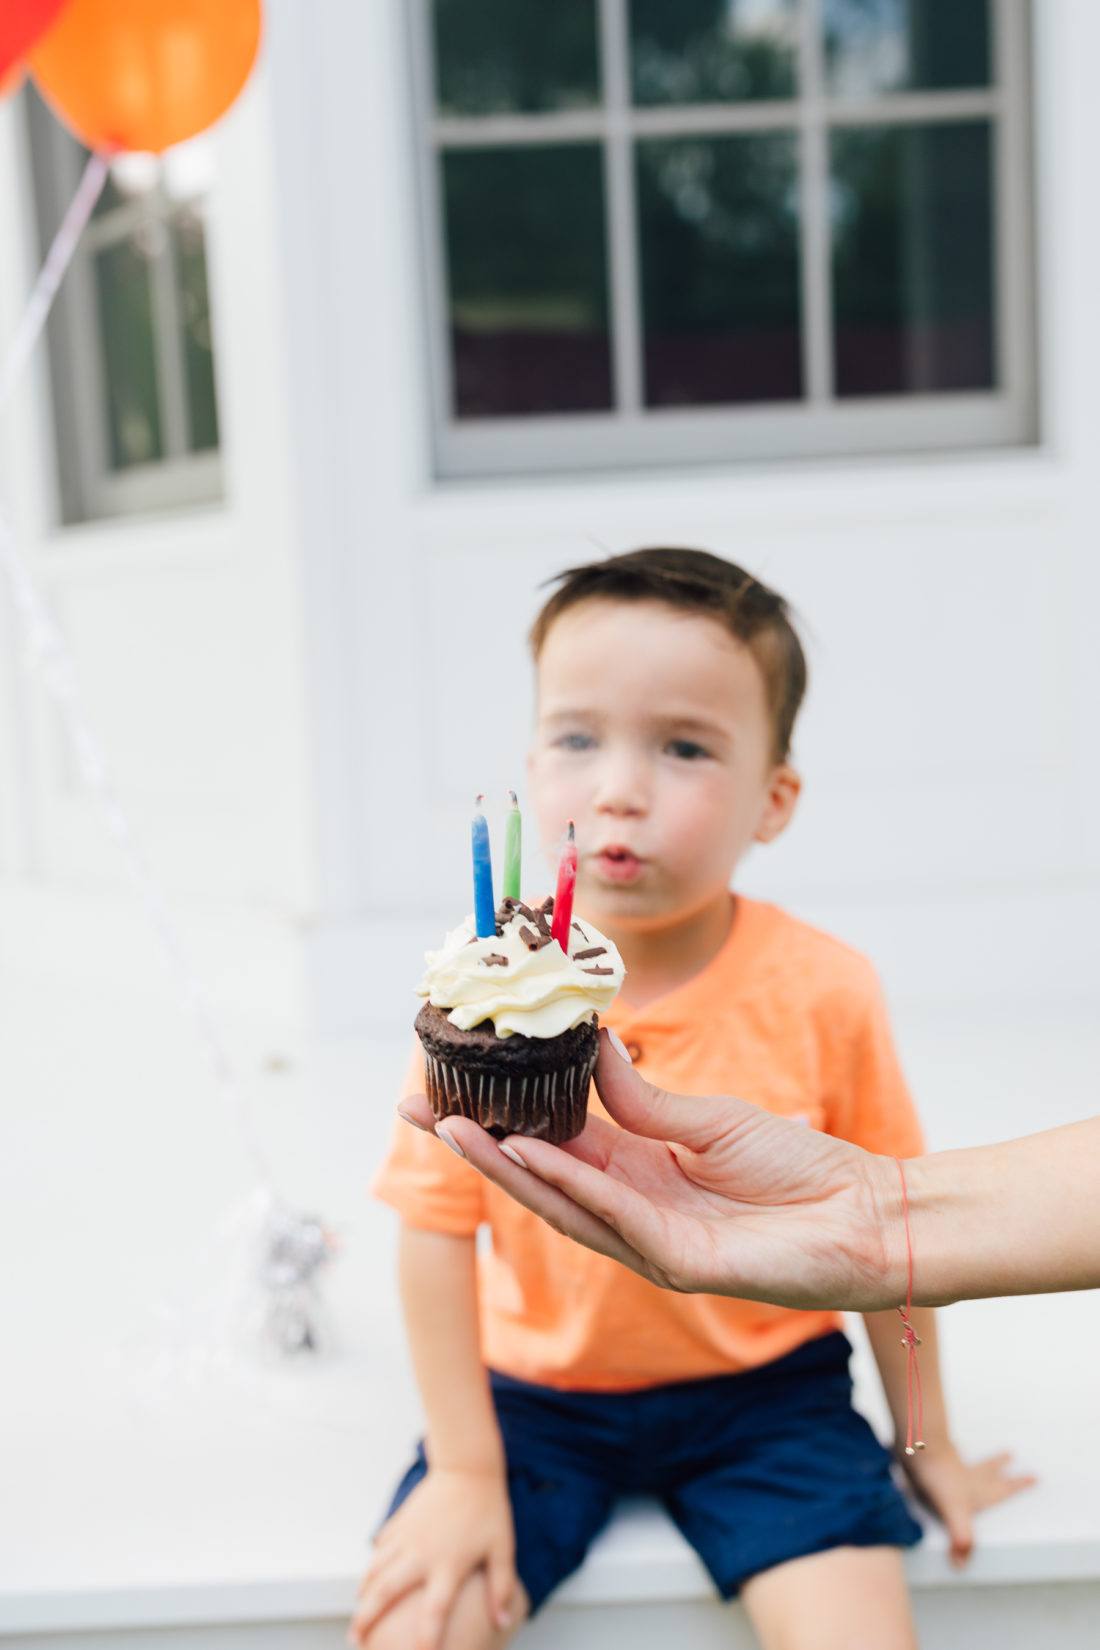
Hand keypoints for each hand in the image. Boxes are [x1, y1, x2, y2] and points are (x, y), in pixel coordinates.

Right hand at [349, 1467, 514, 1648]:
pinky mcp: (399, 1523)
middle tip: (355, 1641)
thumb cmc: (488, 1508)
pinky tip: (367, 1583)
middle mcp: (422, 1553)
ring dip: (362, 1596)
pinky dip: (370, 1569)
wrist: (467, 1465)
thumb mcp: (502, 1548)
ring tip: (356, 1620)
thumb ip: (500, 1587)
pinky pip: (380, 1550)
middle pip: (386, 1591)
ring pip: (375, 1570)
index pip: (434, 1610)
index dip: (426, 1638)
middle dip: (367, 1618)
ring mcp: (407, 1537)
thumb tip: (502, 1623)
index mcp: (448, 1563)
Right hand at [400, 1029, 902, 1311]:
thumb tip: (594, 1042)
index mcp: (640, 1170)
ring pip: (562, 1200)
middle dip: (476, 1144)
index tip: (450, 1081)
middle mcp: (634, 1208)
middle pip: (539, 1174)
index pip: (555, 1139)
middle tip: (415, 1105)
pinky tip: (530, 1153)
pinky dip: (571, 1183)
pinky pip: (616, 1215)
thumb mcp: (711, 1119)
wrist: (870, 1216)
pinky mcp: (682, 1262)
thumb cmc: (800, 1172)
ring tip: (452, 1126)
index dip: (502, 1115)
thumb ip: (645, 1097)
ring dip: (505, 1166)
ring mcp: (652, 1240)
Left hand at [900, 1443, 1036, 1567]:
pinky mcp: (932, 1457)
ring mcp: (949, 1464)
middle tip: (1010, 1455)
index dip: (1019, 1485)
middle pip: (988, 1469)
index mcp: (978, 1490)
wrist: (920, 1447)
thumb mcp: (956, 1513)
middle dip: (1000, 1465)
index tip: (1035, 1476)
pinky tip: (943, 1450)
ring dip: (974, 1457)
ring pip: (967, 1460)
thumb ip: (962, 1539)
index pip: (1003, 1490)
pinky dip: (946, 1452)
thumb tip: (961, 1563)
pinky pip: (942, 1455)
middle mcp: (967, 1476)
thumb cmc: (940, 1478)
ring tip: (976, 1451)